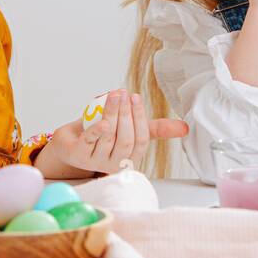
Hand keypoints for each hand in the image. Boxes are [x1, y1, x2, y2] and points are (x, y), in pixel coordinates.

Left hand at [35, 89, 189, 177]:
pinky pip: (90, 142)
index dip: (140, 118)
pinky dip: (97, 130)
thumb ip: (155, 129)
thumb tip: (185, 128)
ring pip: (109, 137)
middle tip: (125, 94)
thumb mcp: (130, 130)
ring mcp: (96, 161)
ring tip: (115, 95)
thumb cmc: (104, 136)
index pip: (141, 140)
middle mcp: (114, 163)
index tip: (136, 98)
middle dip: (127, 114)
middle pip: (126, 139)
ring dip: (113, 113)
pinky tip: (102, 119)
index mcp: (130, 159)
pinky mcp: (78, 154)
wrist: (72, 142)